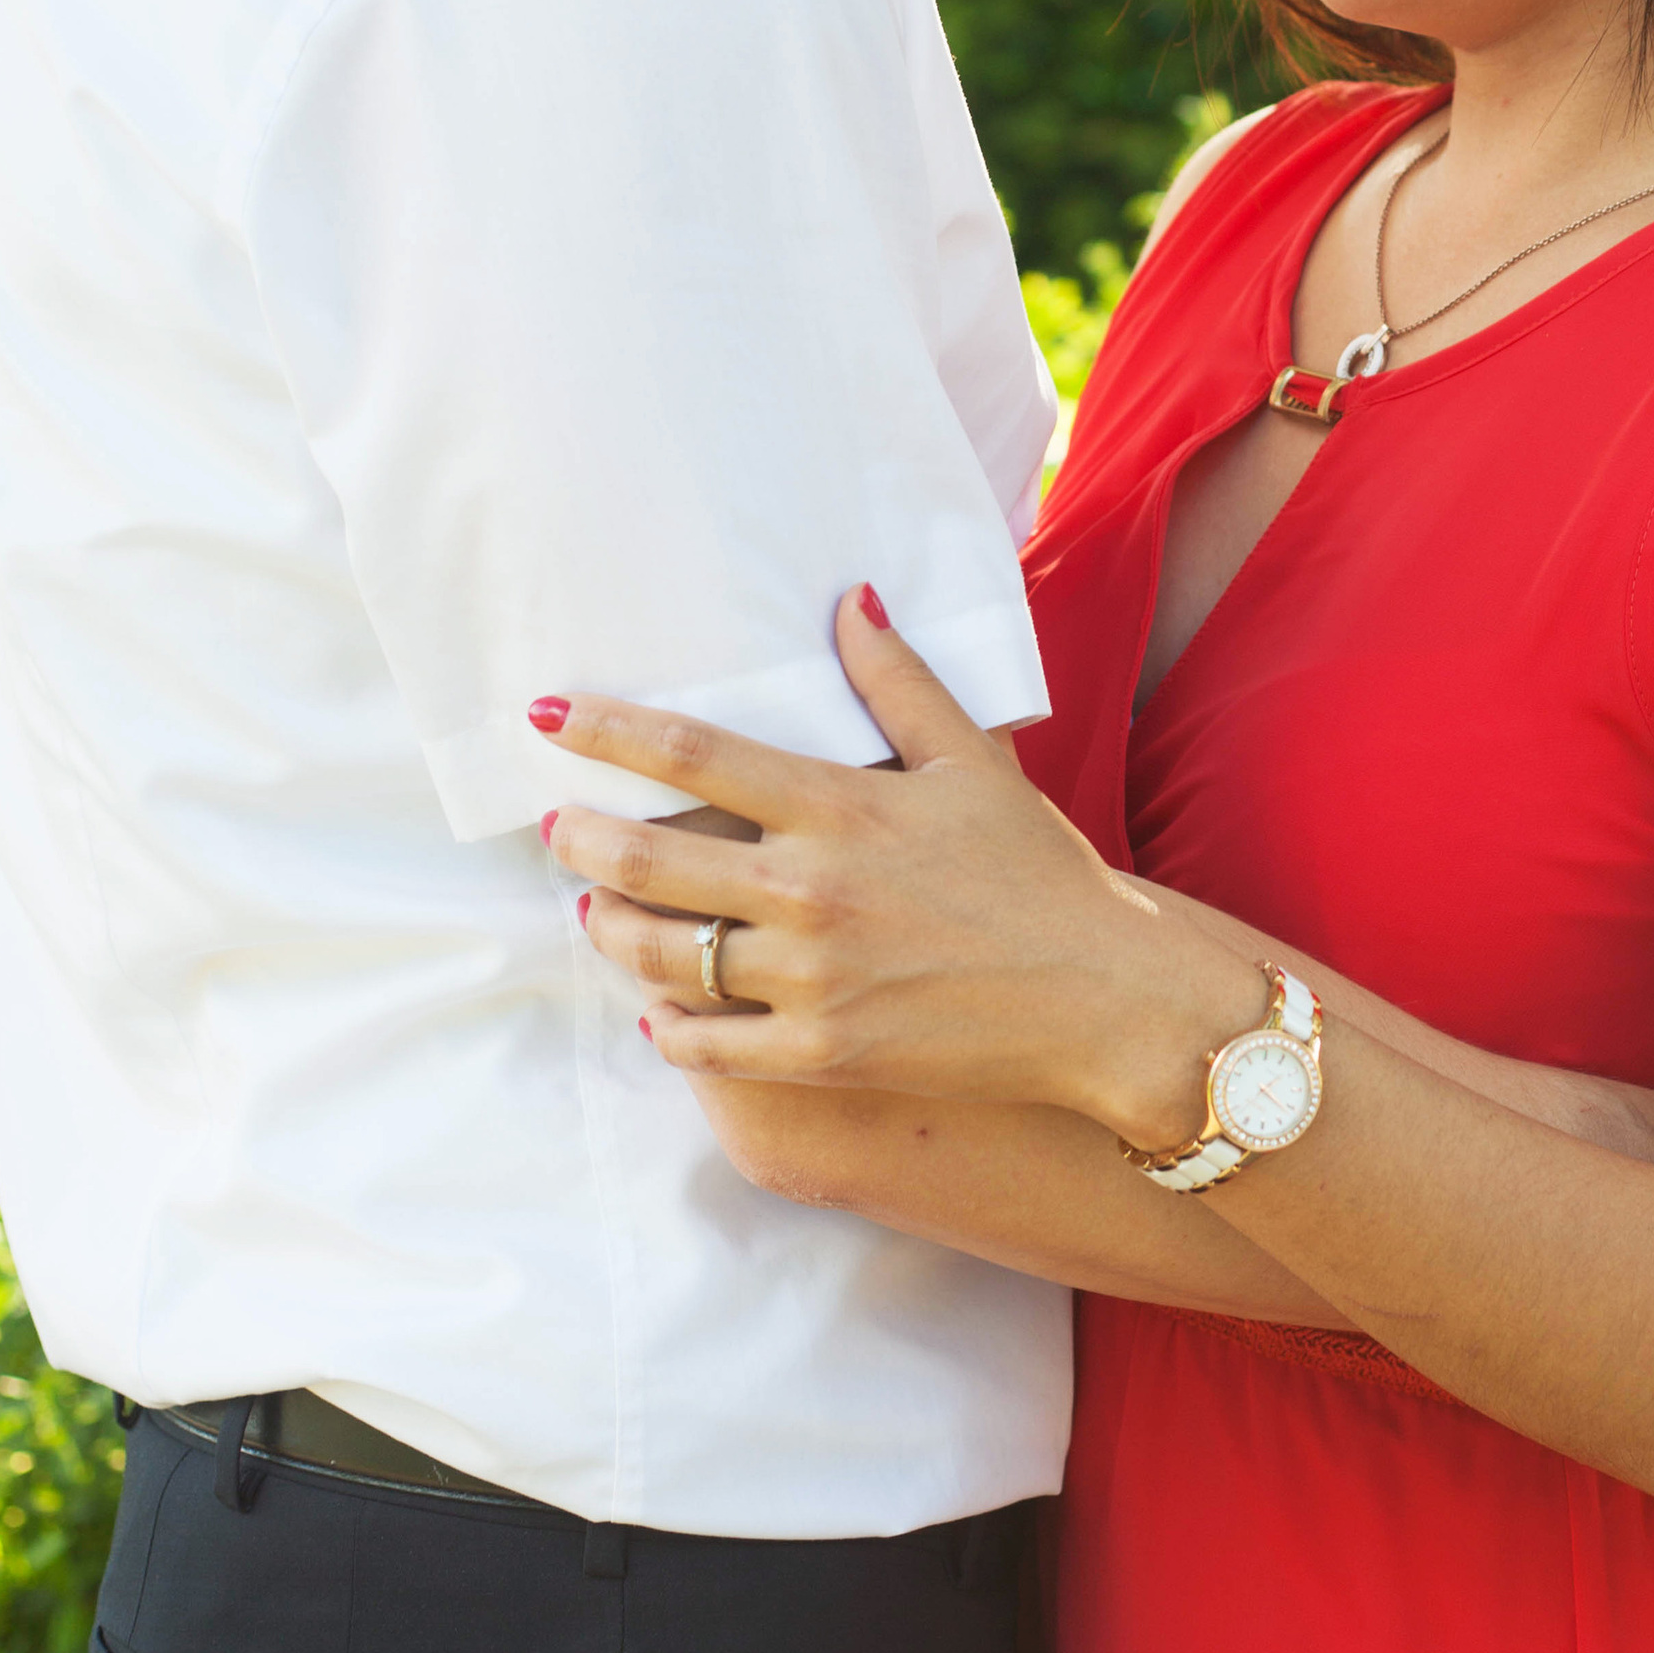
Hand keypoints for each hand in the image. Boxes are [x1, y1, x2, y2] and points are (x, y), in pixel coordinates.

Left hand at [542, 590, 1261, 1142]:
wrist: (1102, 1000)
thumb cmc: (1040, 875)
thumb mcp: (975, 761)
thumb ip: (901, 681)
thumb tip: (850, 599)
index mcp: (839, 808)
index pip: (693, 753)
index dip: (608, 729)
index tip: (551, 713)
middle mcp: (810, 892)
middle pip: (651, 858)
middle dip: (581, 838)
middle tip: (556, 825)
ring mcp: (810, 980)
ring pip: (663, 954)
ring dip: (611, 927)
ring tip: (594, 907)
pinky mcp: (821, 1054)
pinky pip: (707, 1047)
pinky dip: (668, 1027)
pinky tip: (658, 1009)